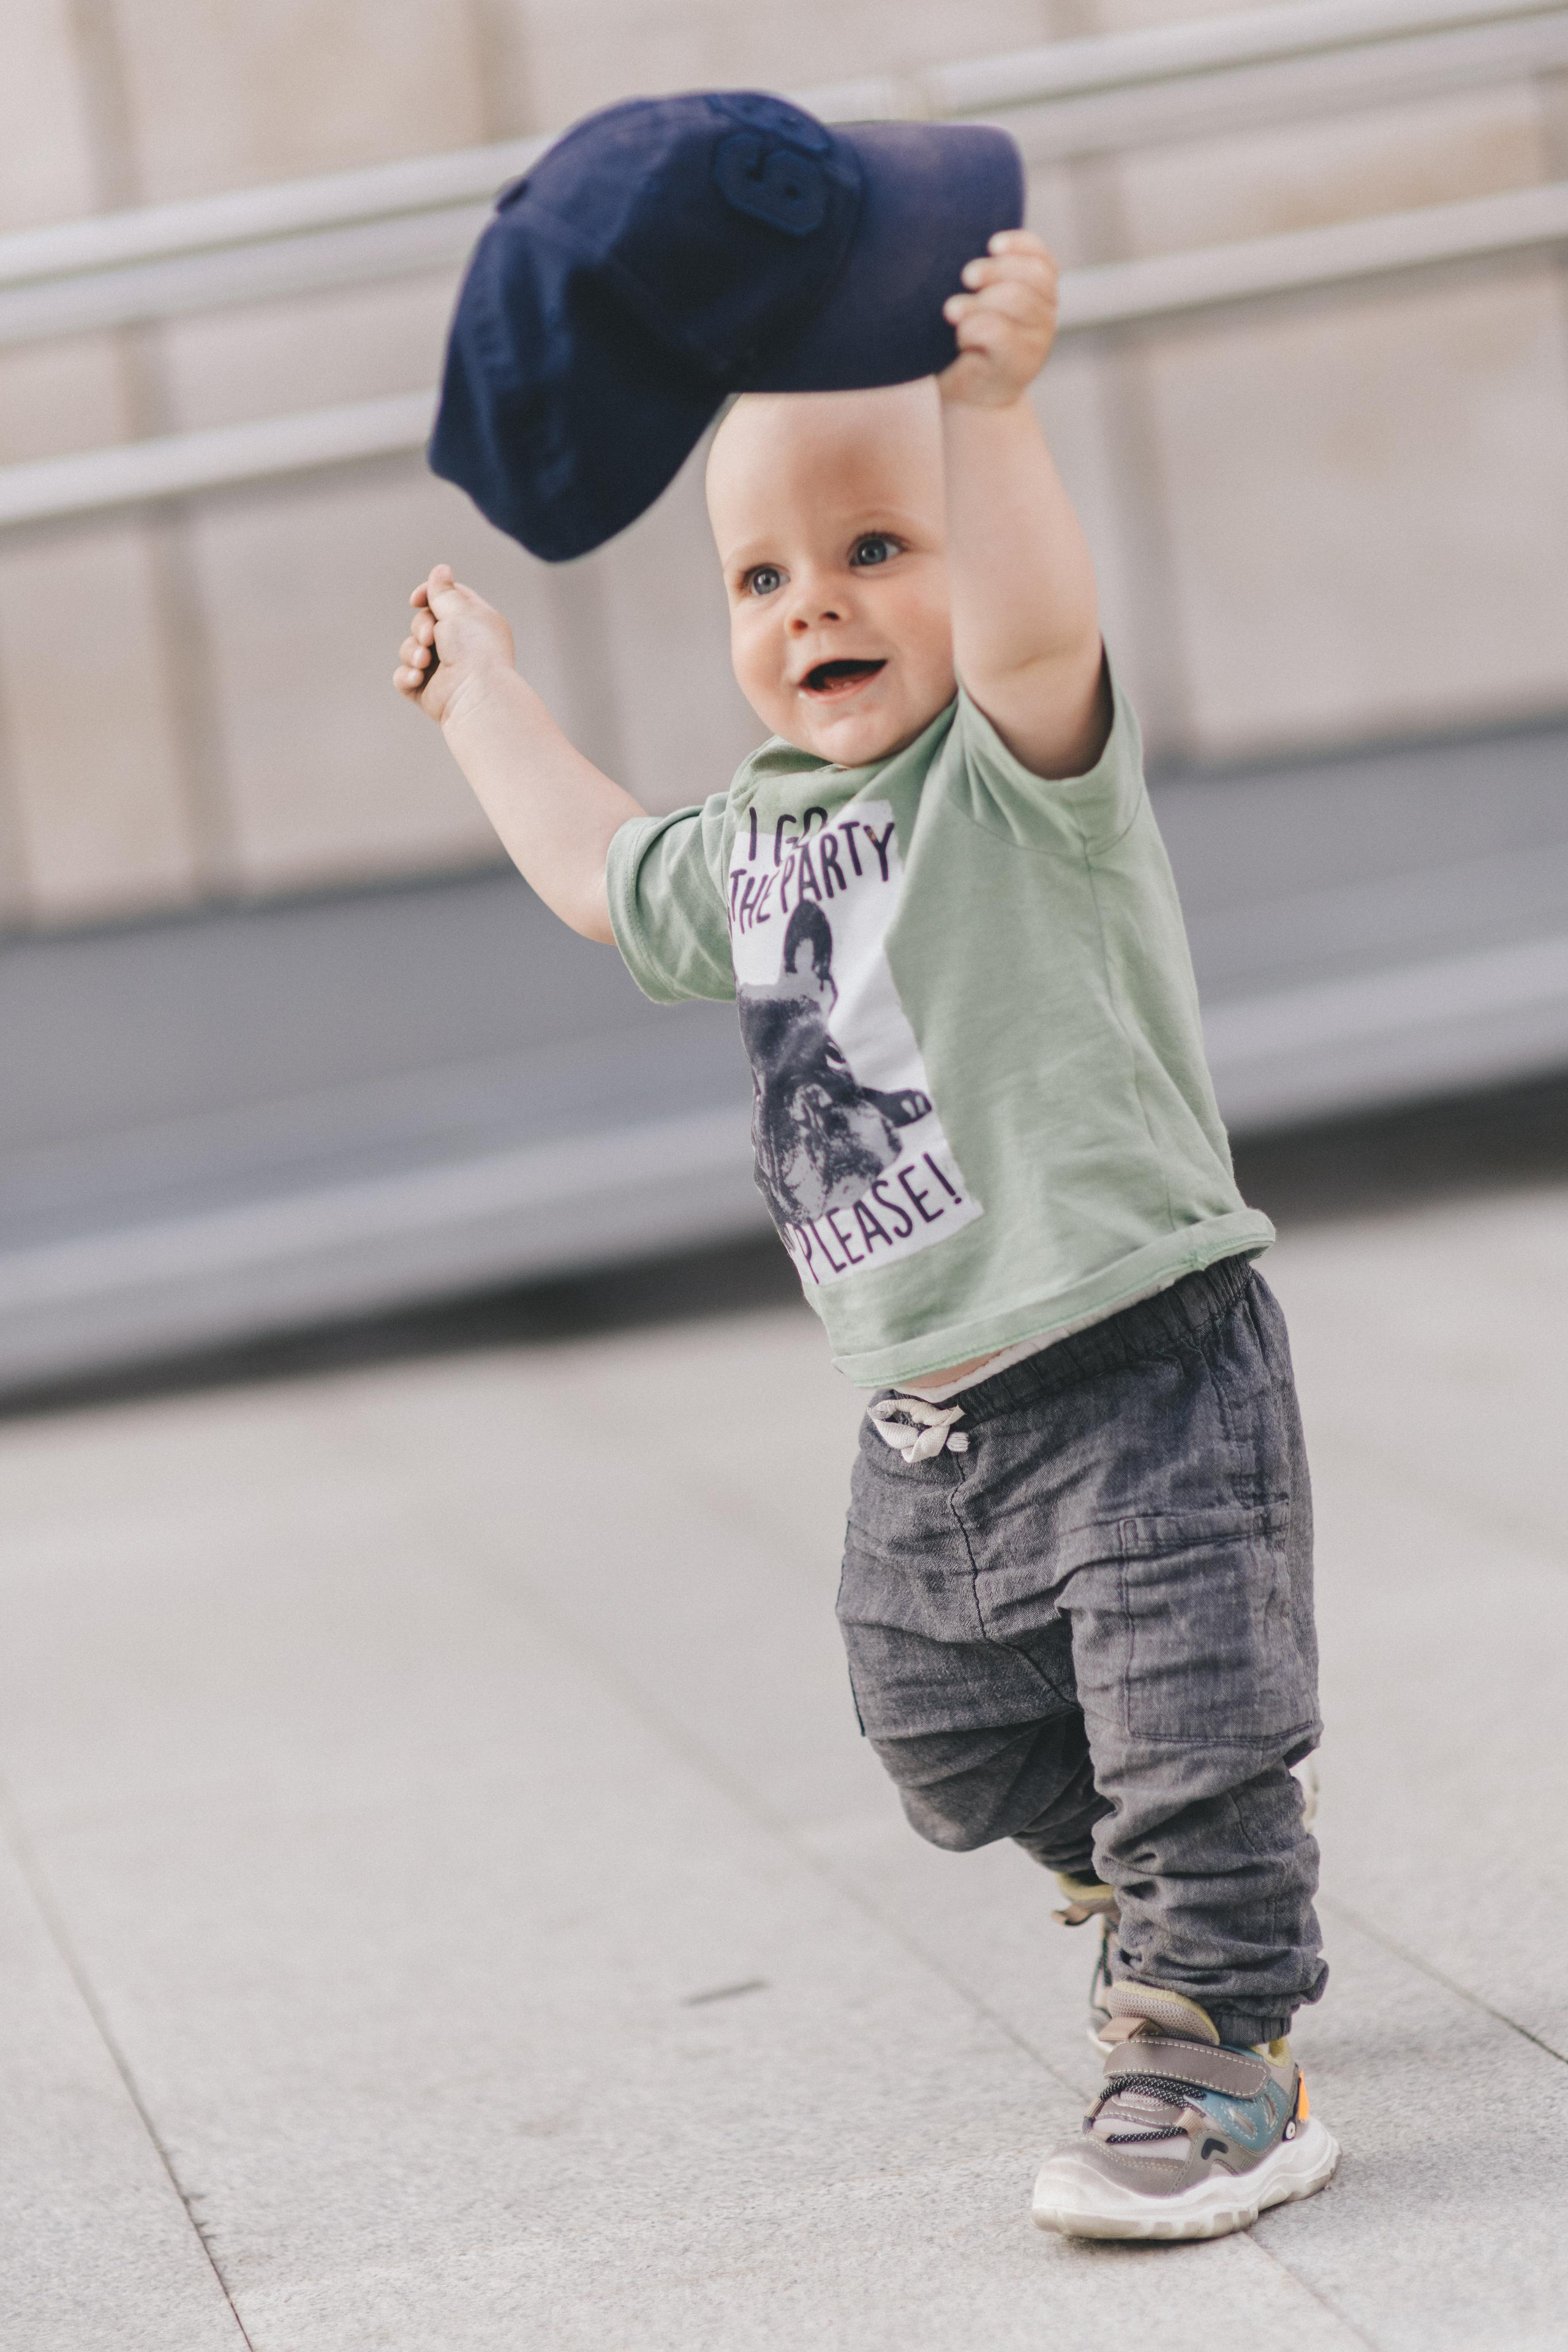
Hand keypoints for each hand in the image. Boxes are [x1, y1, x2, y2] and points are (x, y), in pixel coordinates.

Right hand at [393, 564, 514, 723]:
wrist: (475, 695)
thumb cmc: (475, 651)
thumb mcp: (459, 610)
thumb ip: (444, 591)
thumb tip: (441, 569)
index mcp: (475, 624)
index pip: (448, 599)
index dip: (429, 595)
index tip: (416, 599)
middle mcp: (461, 646)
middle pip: (424, 622)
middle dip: (420, 627)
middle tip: (430, 637)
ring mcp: (444, 670)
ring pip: (411, 649)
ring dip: (412, 652)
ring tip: (424, 662)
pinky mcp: (428, 691)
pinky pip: (404, 677)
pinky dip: (407, 676)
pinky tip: (417, 678)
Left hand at [938, 230, 1059, 409]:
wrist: (969, 398)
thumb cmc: (966, 342)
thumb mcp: (976, 303)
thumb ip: (982, 279)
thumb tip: (966, 260)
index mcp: (1039, 293)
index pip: (1042, 259)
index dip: (1020, 246)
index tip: (992, 244)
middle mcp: (1046, 315)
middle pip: (1031, 276)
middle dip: (994, 270)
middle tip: (966, 276)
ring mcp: (1039, 340)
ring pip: (1016, 298)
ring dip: (978, 301)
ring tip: (952, 312)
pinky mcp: (1022, 364)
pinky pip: (998, 330)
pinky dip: (972, 329)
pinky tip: (961, 339)